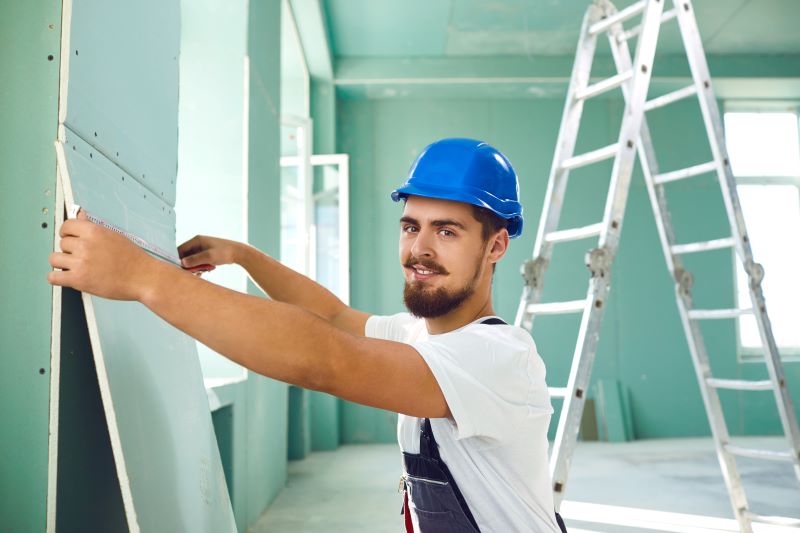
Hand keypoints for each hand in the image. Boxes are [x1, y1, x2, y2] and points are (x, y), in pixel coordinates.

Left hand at [48, 214, 162, 300]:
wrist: (143, 277)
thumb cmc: (133, 259)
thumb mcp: (114, 236)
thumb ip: (93, 227)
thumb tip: (80, 215)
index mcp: (94, 231)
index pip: (66, 226)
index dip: (68, 233)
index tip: (71, 238)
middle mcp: (85, 245)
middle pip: (62, 243)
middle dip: (69, 250)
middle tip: (82, 257)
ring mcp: (80, 263)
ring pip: (54, 259)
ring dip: (62, 263)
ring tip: (75, 267)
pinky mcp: (78, 280)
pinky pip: (53, 277)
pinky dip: (57, 278)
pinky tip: (67, 277)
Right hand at [177, 235, 241, 271]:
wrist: (239, 253)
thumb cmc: (224, 252)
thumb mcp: (208, 257)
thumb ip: (195, 260)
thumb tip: (182, 263)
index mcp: (197, 240)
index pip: (181, 249)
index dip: (179, 259)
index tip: (180, 268)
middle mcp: (199, 243)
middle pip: (187, 255)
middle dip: (189, 264)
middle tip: (192, 272)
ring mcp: (204, 248)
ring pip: (194, 260)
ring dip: (196, 267)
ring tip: (201, 272)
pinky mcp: (208, 254)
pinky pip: (200, 261)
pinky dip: (201, 267)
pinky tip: (205, 271)